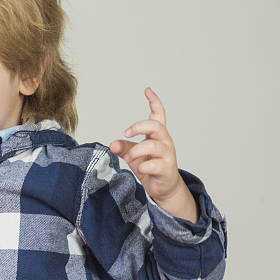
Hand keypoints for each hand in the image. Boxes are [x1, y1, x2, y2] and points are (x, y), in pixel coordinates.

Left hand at [109, 88, 198, 221]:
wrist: (163, 189)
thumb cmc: (150, 168)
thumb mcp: (133, 156)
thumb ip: (123, 148)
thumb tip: (112, 144)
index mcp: (157, 135)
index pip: (159, 114)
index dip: (154, 102)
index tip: (147, 91)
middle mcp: (164, 141)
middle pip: (155, 126)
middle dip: (139, 126)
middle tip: (126, 133)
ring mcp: (167, 154)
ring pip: (152, 145)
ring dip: (136, 151)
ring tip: (128, 157)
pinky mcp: (167, 168)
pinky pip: (153, 164)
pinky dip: (143, 167)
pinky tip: (141, 170)